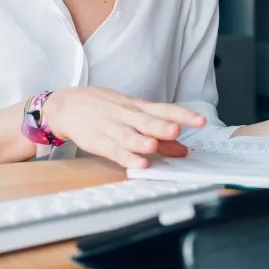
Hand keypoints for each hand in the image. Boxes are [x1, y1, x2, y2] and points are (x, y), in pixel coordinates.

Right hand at [40, 87, 206, 168]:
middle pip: (147, 121)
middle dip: (162, 126)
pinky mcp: (98, 141)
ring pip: (129, 135)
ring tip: (154, 146)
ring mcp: (111, 127)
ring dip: (142, 141)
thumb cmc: (107, 109)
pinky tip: (138, 164)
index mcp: (138, 107)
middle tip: (178, 130)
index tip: (201, 121)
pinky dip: (126, 157)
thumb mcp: (134, 116)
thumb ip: (160, 135)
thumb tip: (184, 149)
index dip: (183, 115)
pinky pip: (114, 150)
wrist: (68, 104)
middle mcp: (127, 115)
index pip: (164, 109)